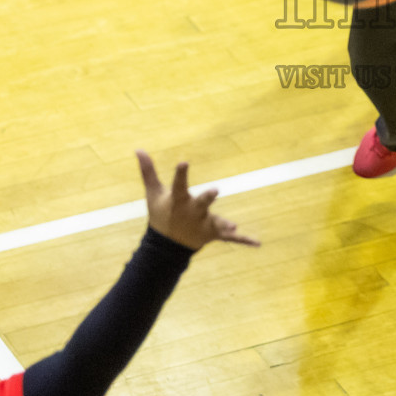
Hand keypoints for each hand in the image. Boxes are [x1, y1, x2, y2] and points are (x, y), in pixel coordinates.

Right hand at [137, 153, 259, 250]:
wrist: (165, 246)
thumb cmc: (161, 214)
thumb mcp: (153, 193)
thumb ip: (148, 171)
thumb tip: (138, 149)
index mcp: (178, 201)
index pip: (179, 185)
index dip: (181, 174)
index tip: (184, 162)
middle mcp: (191, 213)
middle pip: (201, 204)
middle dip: (207, 198)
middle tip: (215, 190)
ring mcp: (203, 225)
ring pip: (215, 223)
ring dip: (224, 224)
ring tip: (233, 226)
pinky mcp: (213, 234)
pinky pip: (230, 239)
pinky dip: (243, 240)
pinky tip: (257, 243)